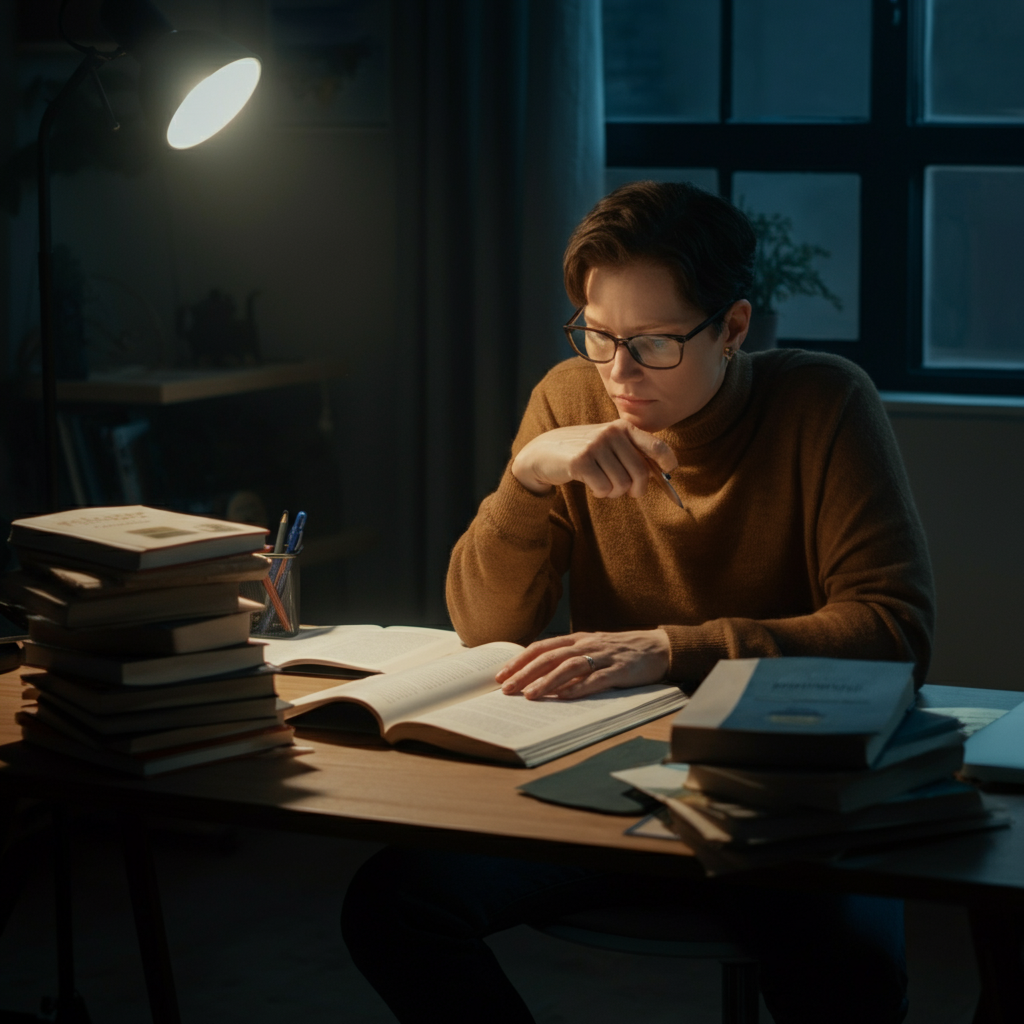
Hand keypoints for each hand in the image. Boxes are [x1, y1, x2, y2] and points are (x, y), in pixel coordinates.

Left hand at [496, 630, 670, 699]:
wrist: (659, 647)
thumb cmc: (621, 651)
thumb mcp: (592, 647)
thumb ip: (569, 656)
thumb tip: (537, 673)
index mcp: (578, 638)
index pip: (541, 647)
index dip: (519, 660)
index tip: (500, 675)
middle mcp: (587, 644)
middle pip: (550, 657)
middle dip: (525, 673)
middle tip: (506, 689)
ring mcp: (603, 656)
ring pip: (569, 667)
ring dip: (547, 682)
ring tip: (530, 695)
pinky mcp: (619, 670)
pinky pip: (596, 679)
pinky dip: (579, 688)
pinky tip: (564, 697)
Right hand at [511, 422, 676, 497]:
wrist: (543, 452)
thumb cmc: (583, 452)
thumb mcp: (609, 445)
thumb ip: (632, 453)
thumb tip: (662, 474)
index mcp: (622, 427)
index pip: (656, 445)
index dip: (667, 461)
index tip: (669, 471)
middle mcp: (611, 433)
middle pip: (640, 473)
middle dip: (636, 489)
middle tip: (628, 492)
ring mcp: (595, 445)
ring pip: (622, 484)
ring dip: (614, 492)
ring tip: (603, 484)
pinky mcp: (581, 461)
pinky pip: (604, 489)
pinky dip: (600, 493)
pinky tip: (591, 484)